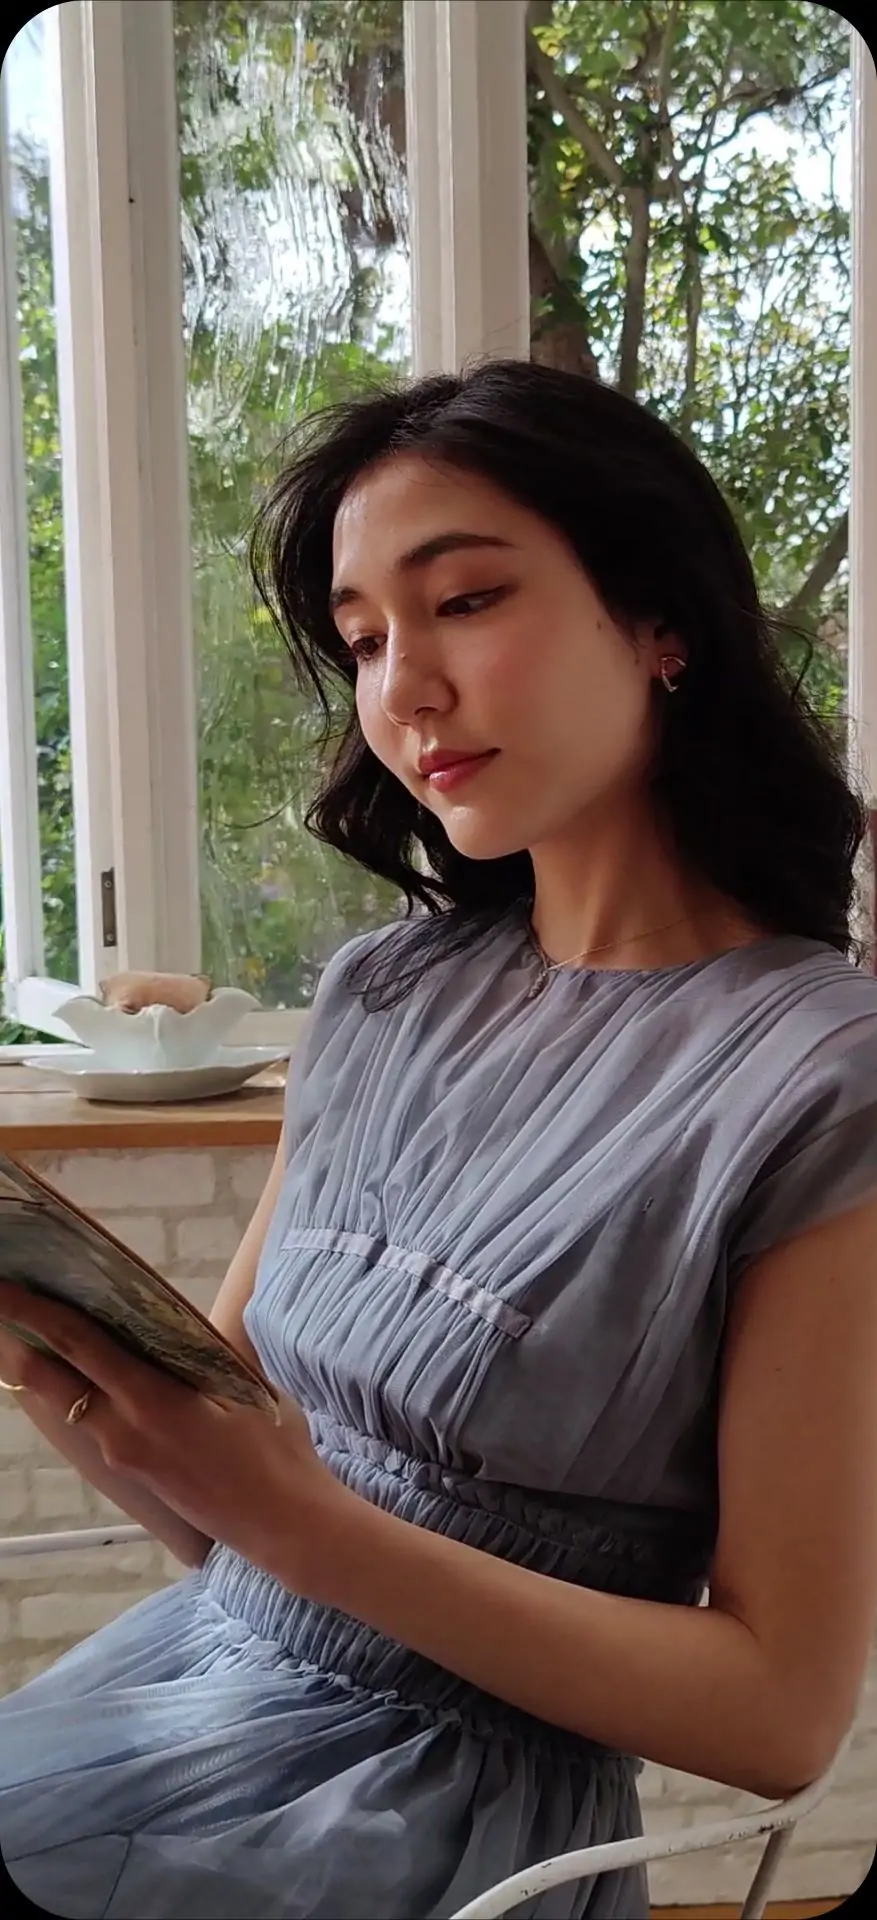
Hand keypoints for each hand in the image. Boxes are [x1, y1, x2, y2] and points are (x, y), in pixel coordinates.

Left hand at [0, 1282, 351, 1590]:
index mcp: (150, 1401)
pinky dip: (78, 1387)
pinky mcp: (131, 1469)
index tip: (4, 1283)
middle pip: (47, 1377)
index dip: (32, 1309)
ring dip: (48, 1363)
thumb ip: (200, 1352)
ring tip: (42, 1323)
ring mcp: (122, 1454)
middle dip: (19, 1337)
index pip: (77, 1343)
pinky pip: (90, 1418)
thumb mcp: (244, 1387)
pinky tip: (90, 1367)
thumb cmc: (276, 1450)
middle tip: (8, 1299)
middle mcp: (121, 1430)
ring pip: (64, 1399)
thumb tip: (168, 1321)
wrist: (283, 1525)